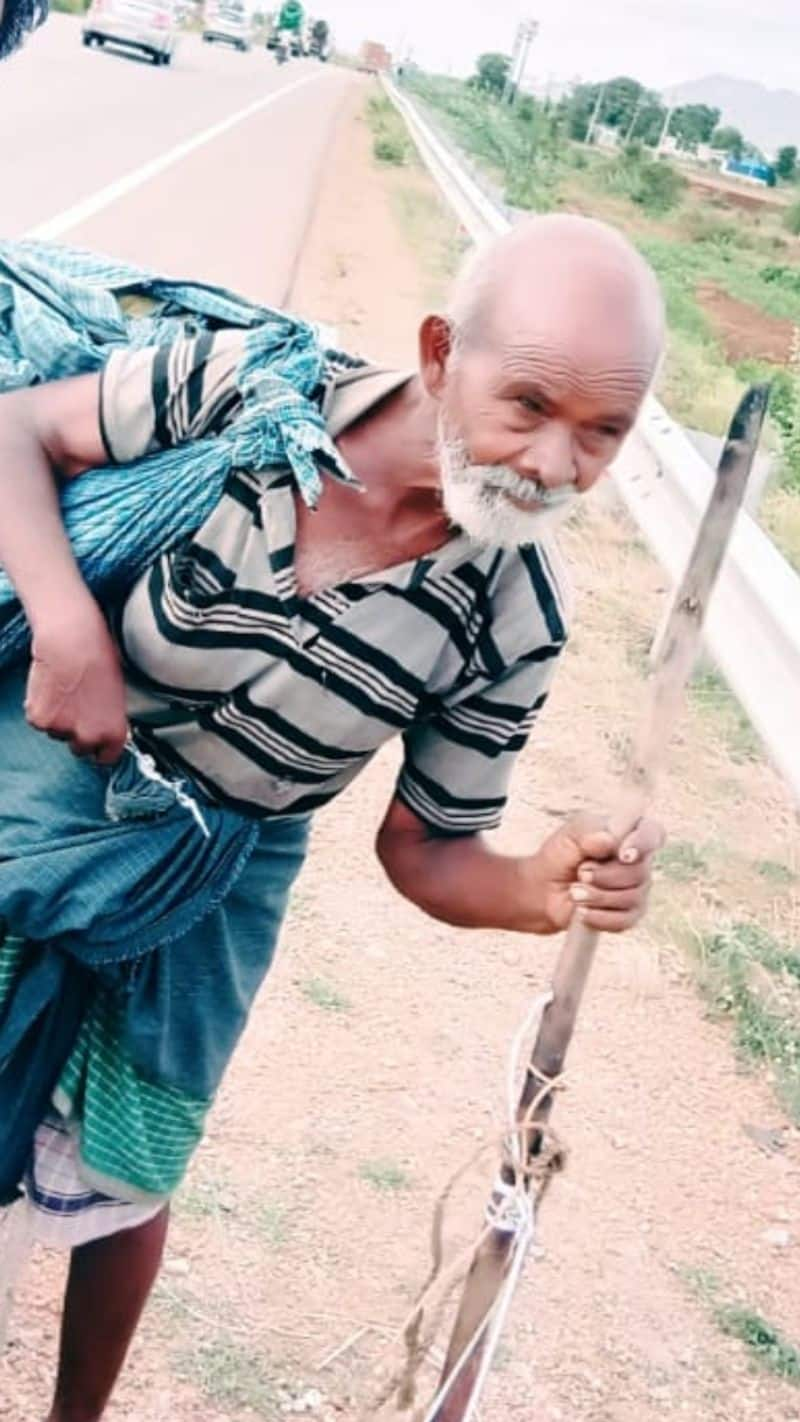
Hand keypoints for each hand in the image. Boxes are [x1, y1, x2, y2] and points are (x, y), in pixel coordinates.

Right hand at [25, 598, 128, 764]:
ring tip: (65, 691)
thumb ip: (108, 718)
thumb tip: (101, 726)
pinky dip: (41, 708)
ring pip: (57, 733)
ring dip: (59, 718)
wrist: (72, 642)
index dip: (100, 748)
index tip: (97, 741)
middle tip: (78, 707)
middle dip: (77, 732)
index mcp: (113, 733)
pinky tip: (51, 688)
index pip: (106, 758)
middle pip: (80, 748)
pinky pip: (39, 721)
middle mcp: (88, 737)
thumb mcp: (117, 695)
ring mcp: (61, 730)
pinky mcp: (39, 720)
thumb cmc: (98, 659)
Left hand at [532, 812, 664, 933]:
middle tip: (581, 872)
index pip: (653, 833)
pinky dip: (599, 917)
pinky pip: (624, 921)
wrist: (544, 891)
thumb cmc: (560, 857)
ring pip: (631, 897)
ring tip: (575, 892)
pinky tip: (582, 911)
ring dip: (597, 896)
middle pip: (640, 871)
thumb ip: (588, 831)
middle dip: (605, 875)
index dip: (643, 843)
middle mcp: (639, 862)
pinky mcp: (628, 915)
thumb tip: (609, 840)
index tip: (623, 854)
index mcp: (629, 834)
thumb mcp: (568, 835)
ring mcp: (637, 890)